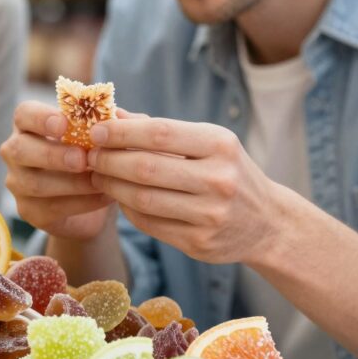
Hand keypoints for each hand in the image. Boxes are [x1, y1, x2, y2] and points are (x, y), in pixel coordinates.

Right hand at [0, 101, 114, 239]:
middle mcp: (15, 151)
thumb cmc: (94, 156)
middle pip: (19, 149)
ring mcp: (18, 183)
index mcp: (30, 125)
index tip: (64, 124)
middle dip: (52, 154)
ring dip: (71, 182)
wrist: (94, 200)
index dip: (40, 117)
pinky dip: (82, 202)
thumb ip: (106, 124)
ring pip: (34, 183)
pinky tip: (104, 196)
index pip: (24, 114)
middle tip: (81, 159)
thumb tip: (116, 116)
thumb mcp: (101, 138)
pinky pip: (50, 207)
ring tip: (100, 180)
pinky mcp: (29, 210)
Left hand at [86, 117, 282, 263]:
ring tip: (98, 177)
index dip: (122, 132)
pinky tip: (120, 199)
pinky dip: (128, 210)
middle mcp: (219, 179)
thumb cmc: (227, 172)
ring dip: (112, 187)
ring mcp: (210, 215)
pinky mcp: (200, 243)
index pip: (160, 134)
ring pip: (143, 200)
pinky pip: (150, 224)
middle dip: (109, 161)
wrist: (267, 223)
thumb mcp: (207, 143)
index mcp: (221, 145)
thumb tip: (112, 115)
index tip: (96, 131)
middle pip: (146, 168)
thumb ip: (161, 130)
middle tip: (90, 156)